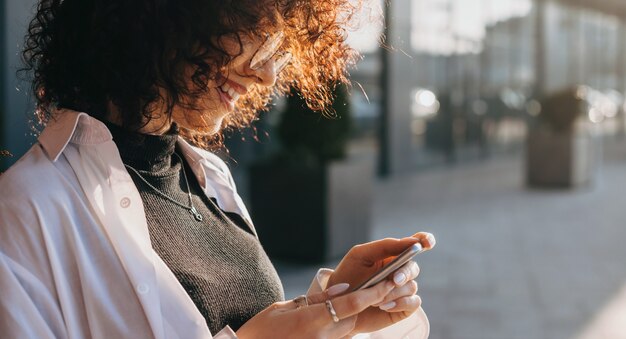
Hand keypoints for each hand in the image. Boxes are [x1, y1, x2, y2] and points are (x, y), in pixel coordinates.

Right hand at [236, 279, 396, 338]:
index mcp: (312, 320)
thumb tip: (344, 288)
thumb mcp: (285, 307)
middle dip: (365, 301)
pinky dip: (342, 324)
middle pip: (354, 316)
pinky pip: (338, 335)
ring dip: (353, 313)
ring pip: (349, 327)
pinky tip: (335, 316)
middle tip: (376, 284)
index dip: (373, 292)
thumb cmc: (261, 330)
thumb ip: (317, 299)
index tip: (388, 281)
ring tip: (354, 299)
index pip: (351, 304)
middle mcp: (322, 336)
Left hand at [325, 232, 435, 334]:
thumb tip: (411, 241)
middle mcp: (399, 271)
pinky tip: (384, 305)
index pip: (414, 244)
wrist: (338, 305)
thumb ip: (385, 245)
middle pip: (413, 267)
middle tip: (394, 280)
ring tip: (375, 298)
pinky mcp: (402, 307)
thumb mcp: (361, 254)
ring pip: (411, 286)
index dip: (425, 240)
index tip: (427, 243)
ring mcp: (402, 290)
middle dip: (405, 272)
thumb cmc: (347, 275)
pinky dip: (400, 303)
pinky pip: (413, 302)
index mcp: (391, 255)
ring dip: (394, 291)